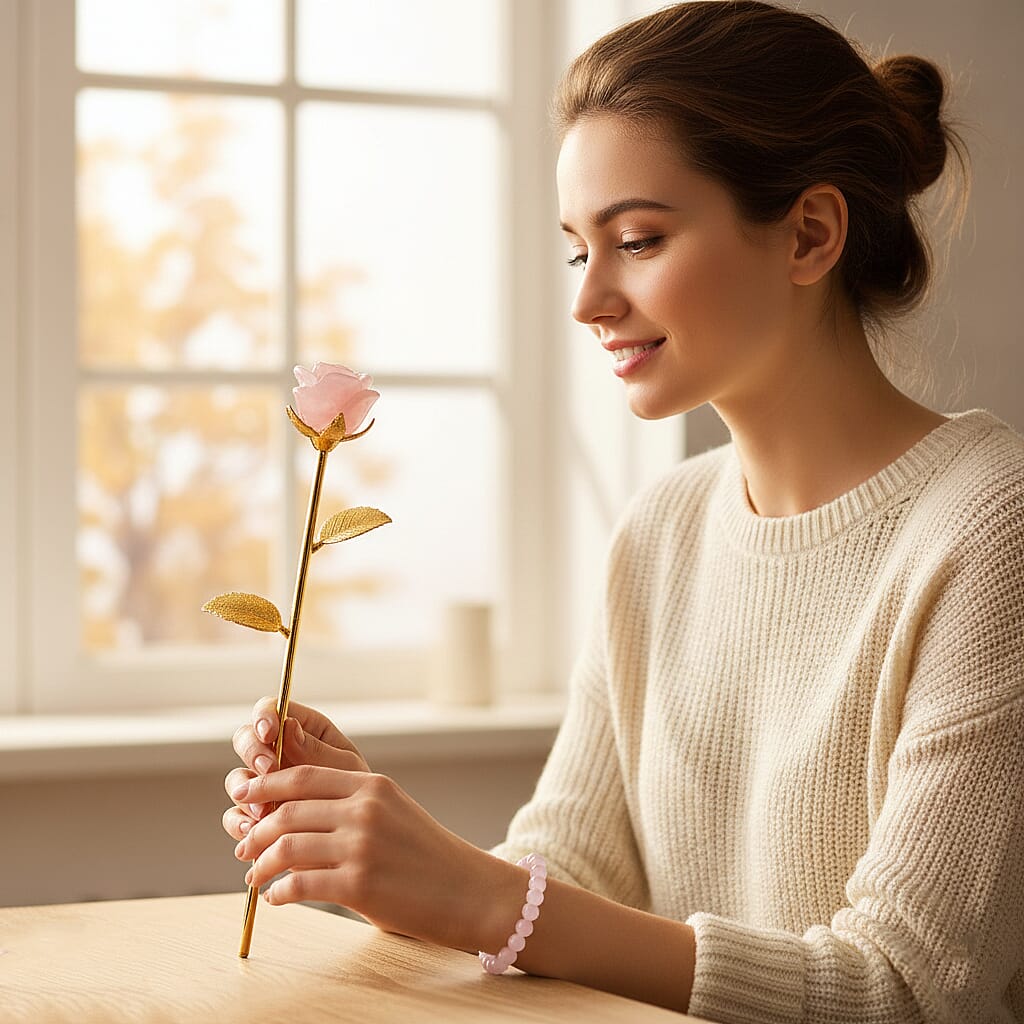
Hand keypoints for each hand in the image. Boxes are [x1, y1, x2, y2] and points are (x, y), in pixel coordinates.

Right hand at [222, 698, 368, 840]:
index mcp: (302, 730)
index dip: (264, 716)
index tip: (269, 732)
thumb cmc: (358, 794)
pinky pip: (234, 815)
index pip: (271, 709)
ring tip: (264, 810)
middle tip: (269, 769)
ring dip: (245, 790)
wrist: (356, 834)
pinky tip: (254, 829)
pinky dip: (239, 822)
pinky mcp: (255, 814)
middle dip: (252, 752)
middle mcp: (276, 753)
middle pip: (245, 739)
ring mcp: (263, 784)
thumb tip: (288, 726)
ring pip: (237, 778)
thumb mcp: (346, 768)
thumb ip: (317, 750)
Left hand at [228, 765, 522, 951]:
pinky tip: (278, 897)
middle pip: (288, 810)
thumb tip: (292, 816)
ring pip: (286, 847)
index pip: (304, 775)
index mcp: (372, 786)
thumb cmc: (429, 857)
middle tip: (244, 846)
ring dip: (260, 864)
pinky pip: (299, 884)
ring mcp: (361, 845)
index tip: (245, 796)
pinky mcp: (358, 884)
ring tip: (255, 876)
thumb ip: (351, 807)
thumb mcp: (393, 813)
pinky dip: (279, 892)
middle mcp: (364, 809)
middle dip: (256, 829)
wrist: (469, 891)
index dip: (266, 784)